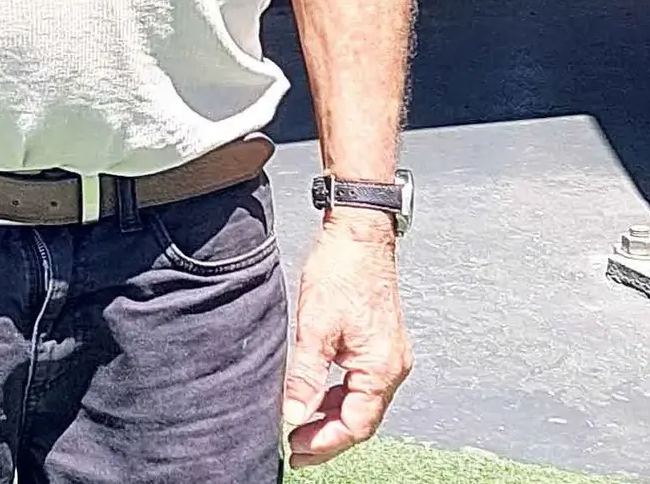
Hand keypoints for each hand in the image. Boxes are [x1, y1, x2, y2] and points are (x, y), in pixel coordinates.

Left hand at [283, 213, 410, 465]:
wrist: (360, 235)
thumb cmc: (341, 272)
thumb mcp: (314, 327)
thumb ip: (305, 376)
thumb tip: (294, 414)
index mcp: (381, 368)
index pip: (356, 425)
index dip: (325, 443)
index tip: (296, 452)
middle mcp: (392, 368)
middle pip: (362, 420)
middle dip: (328, 437)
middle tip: (295, 448)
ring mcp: (388, 357)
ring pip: (361, 403)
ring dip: (332, 419)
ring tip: (300, 428)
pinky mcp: (379, 345)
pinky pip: (360, 384)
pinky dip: (338, 397)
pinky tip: (316, 399)